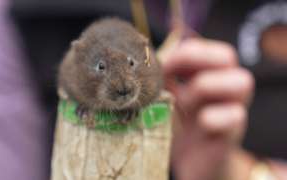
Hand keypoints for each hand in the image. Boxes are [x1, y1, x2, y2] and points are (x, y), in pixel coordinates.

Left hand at [161, 38, 253, 179]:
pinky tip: (200, 124)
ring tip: (184, 105)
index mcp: (206, 75)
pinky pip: (235, 115)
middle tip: (175, 82)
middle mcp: (223, 87)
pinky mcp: (232, 133)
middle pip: (226, 55)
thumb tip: (147, 63)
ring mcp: (232, 108)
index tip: (163, 67)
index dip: (184, 52)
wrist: (189, 162)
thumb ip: (161, 79)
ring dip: (205, 87)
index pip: (202, 47)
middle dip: (197, 61)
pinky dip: (212, 117)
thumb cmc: (175, 125)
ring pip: (241, 80)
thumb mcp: (164, 98)